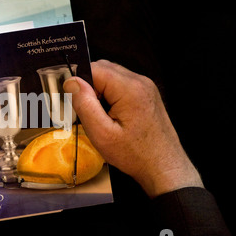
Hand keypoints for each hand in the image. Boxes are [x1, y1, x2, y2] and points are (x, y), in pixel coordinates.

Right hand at [63, 60, 202, 197]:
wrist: (164, 167)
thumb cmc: (135, 155)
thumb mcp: (102, 134)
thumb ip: (85, 104)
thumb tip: (72, 82)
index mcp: (130, 89)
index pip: (94, 68)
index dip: (80, 82)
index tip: (74, 101)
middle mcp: (140, 82)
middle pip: (103, 68)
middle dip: (88, 86)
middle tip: (85, 110)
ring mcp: (146, 87)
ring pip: (111, 75)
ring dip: (99, 90)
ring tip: (99, 115)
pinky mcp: (147, 94)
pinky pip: (121, 84)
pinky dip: (110, 94)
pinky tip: (110, 114)